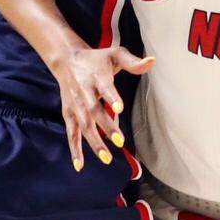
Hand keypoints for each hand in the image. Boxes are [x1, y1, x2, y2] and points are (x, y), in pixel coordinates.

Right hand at [50, 46, 154, 170]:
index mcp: (96, 77)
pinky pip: (71, 133)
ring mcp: (75, 105)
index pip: (105, 88)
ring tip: (106, 158)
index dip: (111, 97)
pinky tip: (80, 165)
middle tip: (120, 141)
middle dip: (106, 126)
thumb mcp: (114, 54)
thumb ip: (133, 62)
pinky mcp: (69, 114)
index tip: (119, 107)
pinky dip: (74, 149)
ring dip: (93, 142)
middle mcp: (84, 92)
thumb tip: (152, 61)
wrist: (66, 61)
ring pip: (83, 126)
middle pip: (94, 111)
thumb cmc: (96, 60)